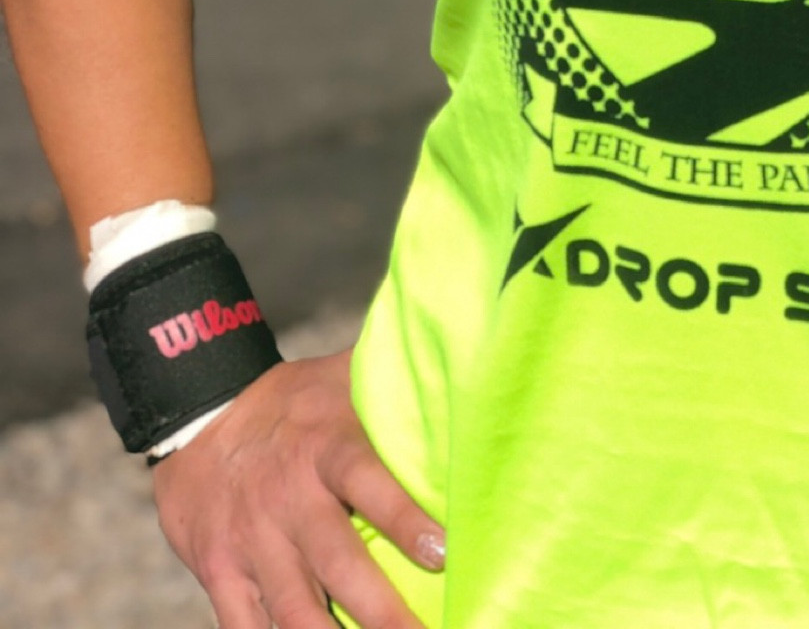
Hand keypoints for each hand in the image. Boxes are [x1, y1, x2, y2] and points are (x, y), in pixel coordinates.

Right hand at [152, 347, 443, 628]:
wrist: (197, 419)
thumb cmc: (292, 403)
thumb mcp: (339, 377)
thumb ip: (391, 378)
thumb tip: (465, 354)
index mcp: (323, 446)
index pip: (367, 481)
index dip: (403, 518)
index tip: (443, 552)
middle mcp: (287, 497)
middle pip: (336, 562)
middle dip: (380, 610)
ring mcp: (250, 541)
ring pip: (294, 608)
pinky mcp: (219, 572)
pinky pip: (244, 626)